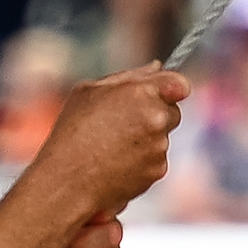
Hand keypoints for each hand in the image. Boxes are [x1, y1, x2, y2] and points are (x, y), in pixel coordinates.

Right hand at [29, 67, 185, 220]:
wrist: (69, 180)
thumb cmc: (72, 131)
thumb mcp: (89, 91)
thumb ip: (128, 77)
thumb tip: (157, 67)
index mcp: (140, 93)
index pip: (179, 83)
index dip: (174, 86)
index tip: (169, 92)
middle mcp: (156, 119)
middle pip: (172, 111)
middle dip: (155, 114)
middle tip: (123, 122)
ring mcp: (159, 146)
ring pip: (163, 137)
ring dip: (146, 138)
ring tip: (112, 145)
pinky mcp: (159, 169)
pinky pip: (156, 159)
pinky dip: (142, 160)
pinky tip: (117, 161)